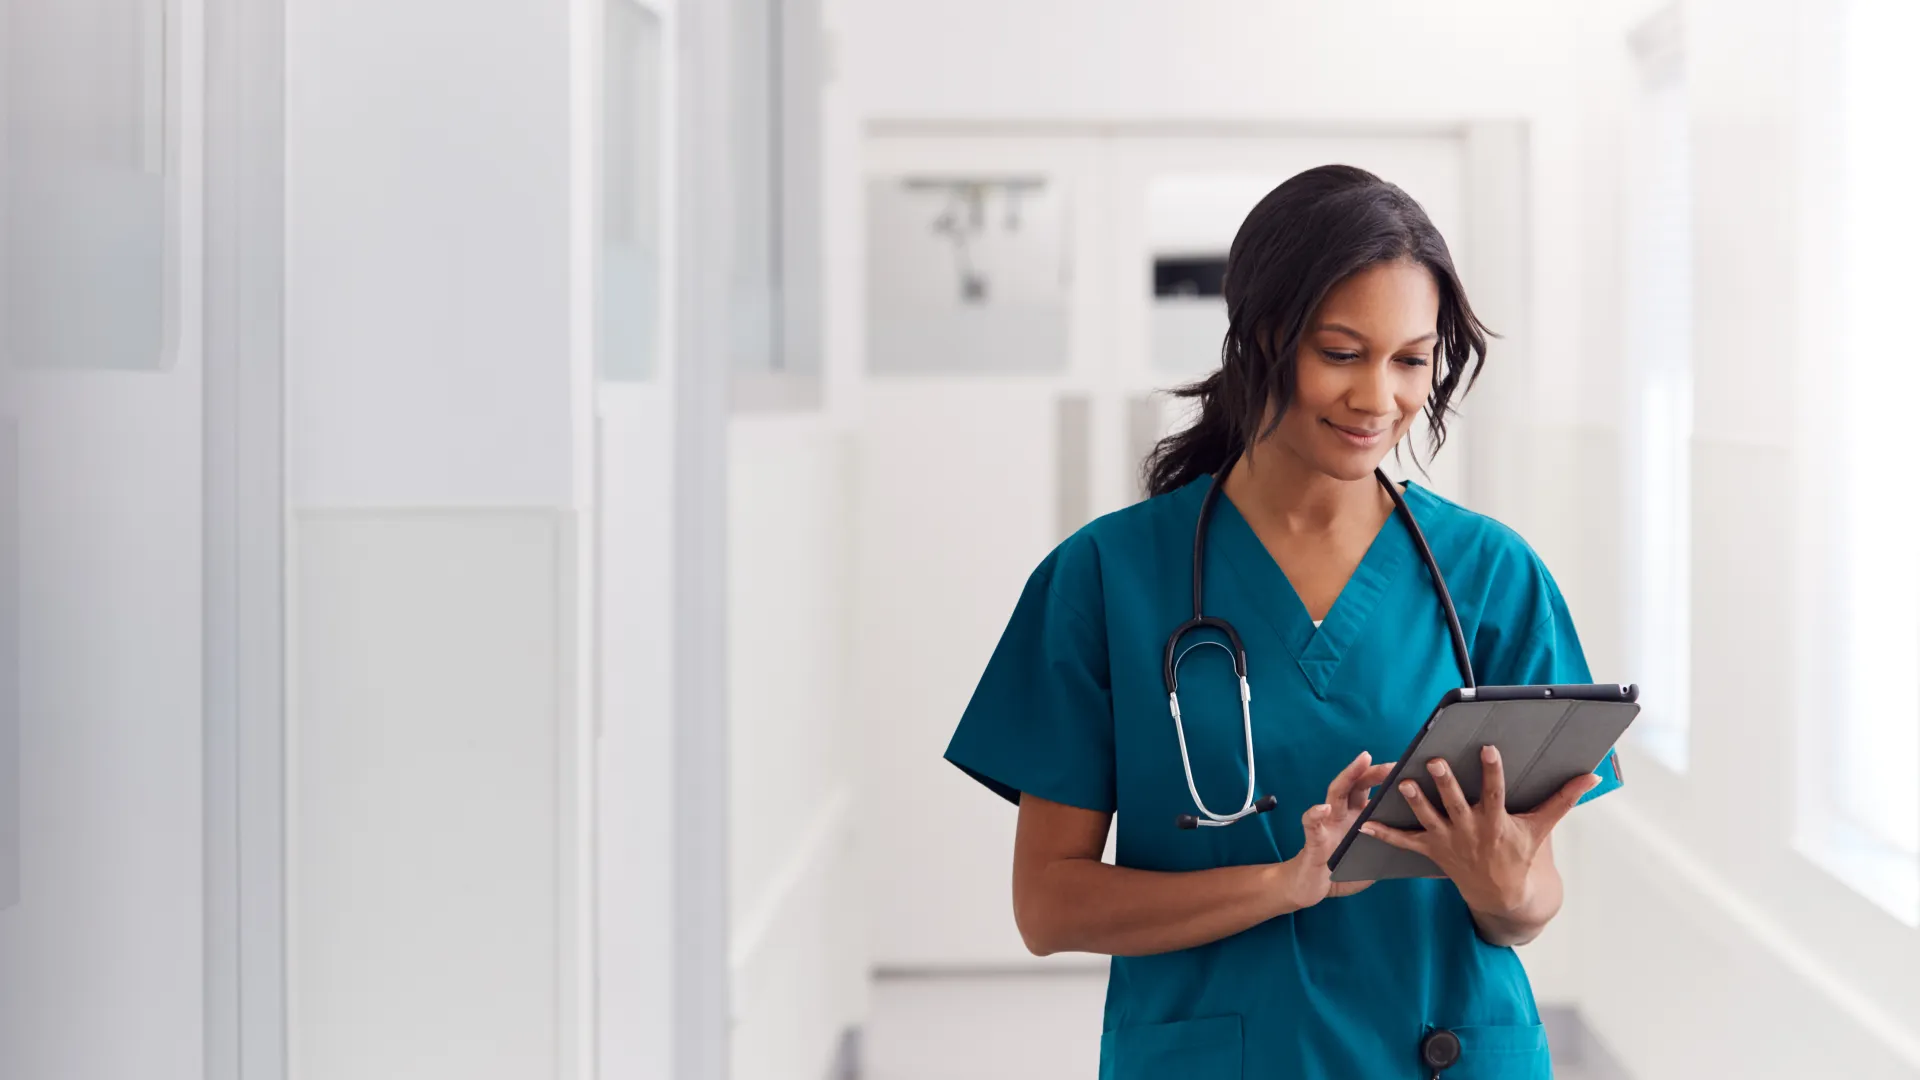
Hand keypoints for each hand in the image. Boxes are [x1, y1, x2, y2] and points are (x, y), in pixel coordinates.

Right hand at [1280, 751, 1396, 908]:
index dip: (1387, 778)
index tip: (1408, 769)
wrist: (1313, 888)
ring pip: (1335, 793)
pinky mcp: (1313, 840)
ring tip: (1361, 762)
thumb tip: (1423, 843)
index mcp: (1358, 817)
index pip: (1371, 790)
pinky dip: (1315, 815)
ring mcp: (1327, 824)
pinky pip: (1311, 824)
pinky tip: (1323, 809)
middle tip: (1393, 764)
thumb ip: (1389, 844)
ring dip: (1348, 776)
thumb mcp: (1372, 856)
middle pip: (1356, 784)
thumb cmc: (1343, 871)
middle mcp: (1342, 814)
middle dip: (1373, 771)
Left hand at [1359, 745, 1599, 917]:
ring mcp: (1449, 841)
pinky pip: (1405, 843)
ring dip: (1415, 802)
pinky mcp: (1432, 850)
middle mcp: (1470, 830)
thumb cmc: (1521, 853)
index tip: (1488, 748)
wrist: (1503, 895)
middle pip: (1456, 803)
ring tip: (1402, 782)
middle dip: (1446, 783)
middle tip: (1435, 762)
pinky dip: (1385, 835)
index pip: (1495, 792)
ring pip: (1429, 818)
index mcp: (1496, 821)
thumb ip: (1563, 799)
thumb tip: (1592, 776)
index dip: (1492, 771)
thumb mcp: (1541, 827)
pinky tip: (1365, 824)